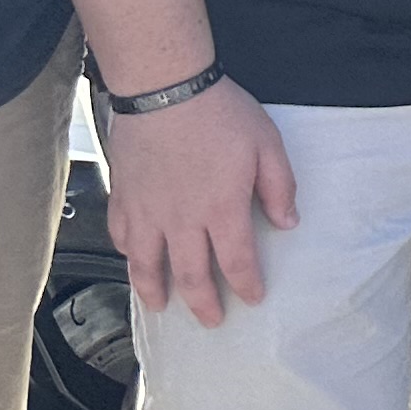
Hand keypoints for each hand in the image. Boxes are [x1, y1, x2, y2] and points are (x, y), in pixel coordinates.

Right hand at [102, 78, 295, 325]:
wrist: (164, 89)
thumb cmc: (219, 114)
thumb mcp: (267, 144)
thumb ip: (279, 187)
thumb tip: (287, 222)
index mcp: (222, 210)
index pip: (237, 261)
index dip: (246, 284)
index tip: (253, 298)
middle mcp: (182, 221)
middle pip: (191, 275)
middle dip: (204, 303)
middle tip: (212, 320)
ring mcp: (148, 212)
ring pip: (148, 265)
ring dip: (156, 290)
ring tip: (162, 305)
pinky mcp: (124, 197)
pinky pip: (123, 237)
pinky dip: (129, 254)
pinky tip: (134, 259)